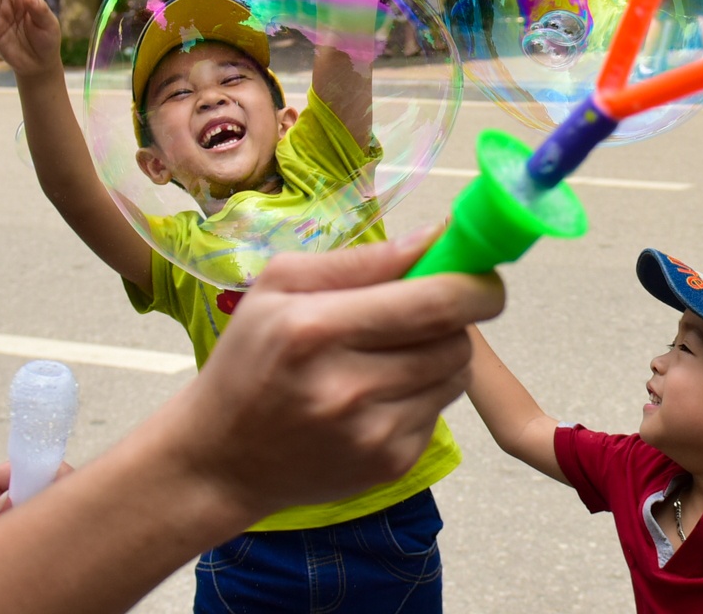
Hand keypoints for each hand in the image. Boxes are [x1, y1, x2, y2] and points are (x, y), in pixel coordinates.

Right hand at [164, 227, 503, 519]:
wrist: (220, 459)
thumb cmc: (247, 362)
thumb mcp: (277, 289)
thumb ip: (358, 260)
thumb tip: (433, 237)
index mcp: (315, 329)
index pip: (432, 302)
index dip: (476, 284)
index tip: (482, 274)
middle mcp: (347, 386)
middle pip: (456, 340)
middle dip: (455, 318)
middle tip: (424, 311)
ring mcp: (371, 434)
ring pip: (455, 375)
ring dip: (439, 355)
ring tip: (390, 354)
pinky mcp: (389, 465)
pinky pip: (439, 412)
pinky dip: (421, 394)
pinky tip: (377, 395)